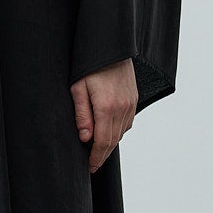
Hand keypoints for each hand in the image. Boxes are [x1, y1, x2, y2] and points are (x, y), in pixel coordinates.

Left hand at [69, 59, 137, 173]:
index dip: (96, 158)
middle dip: (102, 155)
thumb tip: (85, 138)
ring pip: (121, 133)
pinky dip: (118, 132)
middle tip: (92, 165)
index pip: (102, 142)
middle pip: (113, 141)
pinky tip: (109, 133)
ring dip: (110, 144)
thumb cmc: (90, 65)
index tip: (89, 167)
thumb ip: (82, 114)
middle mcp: (122, 109)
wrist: (111, 45)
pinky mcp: (134, 99)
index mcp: (107, 108)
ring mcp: (130, 104)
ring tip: (98, 151)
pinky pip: (127, 122)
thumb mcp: (78, 88)